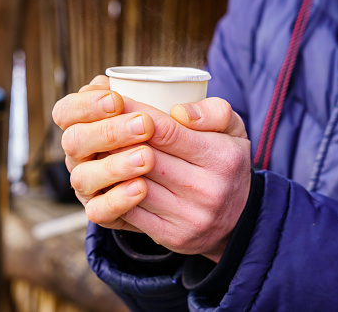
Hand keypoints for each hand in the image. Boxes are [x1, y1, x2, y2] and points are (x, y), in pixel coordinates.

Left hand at [52, 75, 251, 262]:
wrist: (239, 220)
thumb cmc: (226, 164)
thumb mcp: (234, 131)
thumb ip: (214, 112)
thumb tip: (178, 111)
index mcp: (222, 158)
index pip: (166, 131)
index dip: (135, 114)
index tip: (115, 101)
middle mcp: (208, 190)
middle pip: (145, 158)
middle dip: (117, 138)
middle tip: (98, 123)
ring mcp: (189, 217)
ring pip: (134, 185)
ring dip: (111, 165)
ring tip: (98, 148)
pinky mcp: (173, 236)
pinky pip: (131, 212)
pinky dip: (114, 192)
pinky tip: (107, 177)